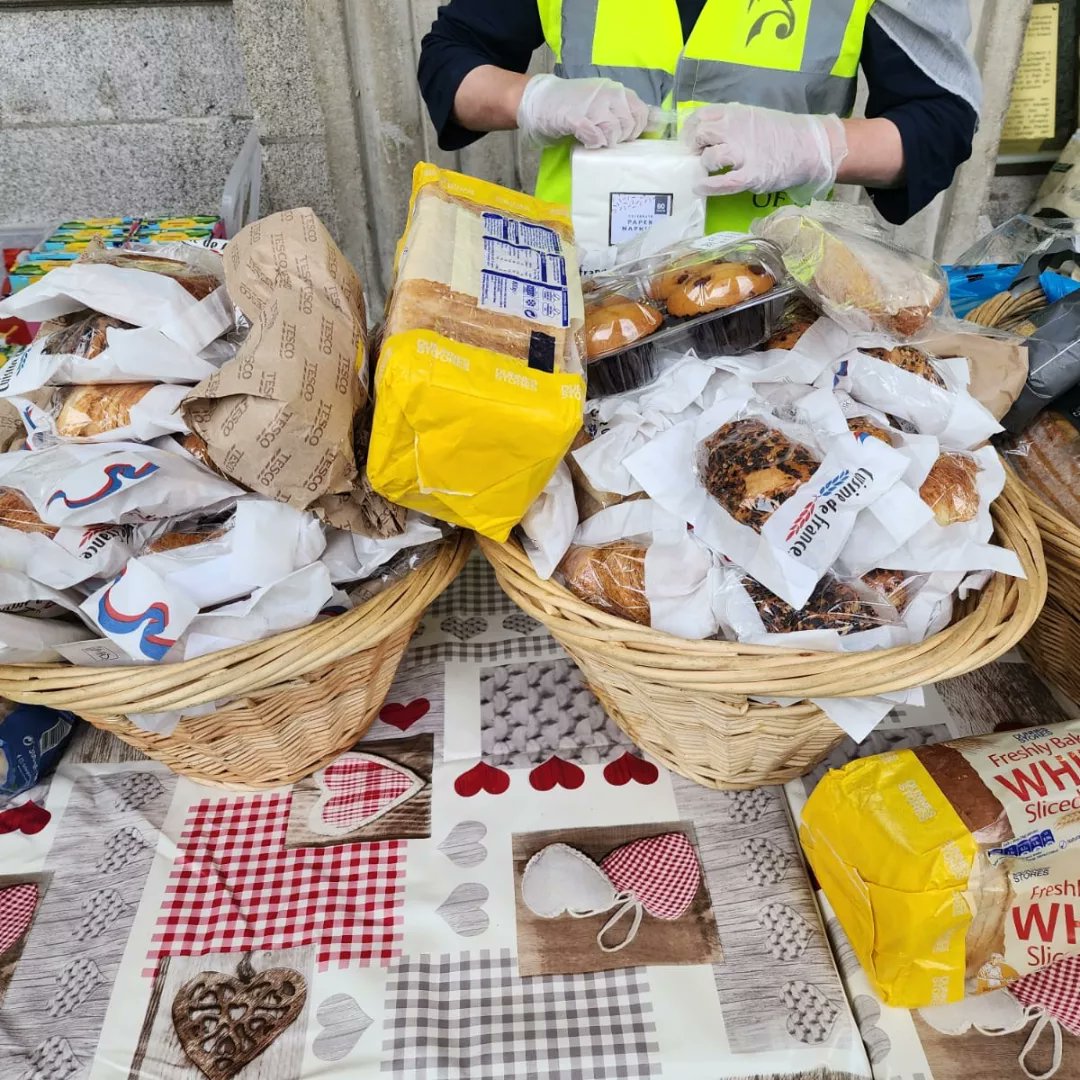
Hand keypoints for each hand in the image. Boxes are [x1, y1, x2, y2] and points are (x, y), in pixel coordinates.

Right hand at [517, 74, 649, 148]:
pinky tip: (585, 140)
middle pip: (628, 126)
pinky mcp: (577, 117)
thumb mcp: (607, 102)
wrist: (544, 100)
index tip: (623, 134)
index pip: (641, 114)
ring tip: (594, 137)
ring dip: (605, 141)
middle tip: (604, 137)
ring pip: (613, 132)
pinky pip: (594, 136)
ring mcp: (593, 104)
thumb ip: (630, 111)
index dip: (635, 130)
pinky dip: (592, 142)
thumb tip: (659, 121)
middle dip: (619, 138)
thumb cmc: (577, 104)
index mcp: (618, 91)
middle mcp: (609, 94)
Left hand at [682, 103, 847, 200]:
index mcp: (736, 113)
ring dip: (703, 164)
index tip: (689, 139)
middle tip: (697, 156)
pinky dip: (707, 185)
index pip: (700, 116)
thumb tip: (708, 130)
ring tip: (705, 170)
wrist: (810, 145)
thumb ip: (731, 121)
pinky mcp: (751, 175)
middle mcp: (736, 130)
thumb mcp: (754, 116)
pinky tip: (700, 187)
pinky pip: (722, 182)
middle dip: (694, 147)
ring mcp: (743, 153)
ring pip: (709, 157)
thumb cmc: (781, 132)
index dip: (690, 129)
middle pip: (700, 135)